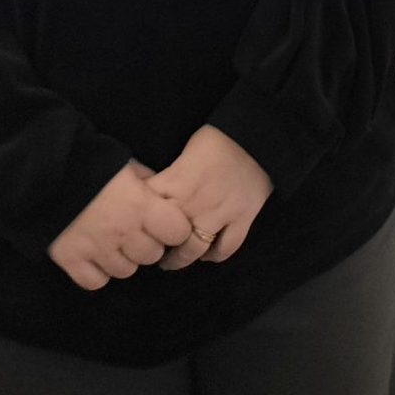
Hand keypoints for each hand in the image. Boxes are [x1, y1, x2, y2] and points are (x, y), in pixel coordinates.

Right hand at [47, 162, 196, 289]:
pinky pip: (95, 282)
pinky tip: (94, 257)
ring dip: (123, 259)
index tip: (164, 223)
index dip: (174, 228)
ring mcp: (97, 248)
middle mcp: (123, 231)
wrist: (45, 171)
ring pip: (126, 271)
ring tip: (113, 242)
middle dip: (148, 244)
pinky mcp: (71, 260)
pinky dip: (97, 273)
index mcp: (141, 204)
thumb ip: (149, 182)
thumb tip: (166, 195)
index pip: (178, 232)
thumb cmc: (92, 163)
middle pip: (152, 255)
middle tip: (135, 232)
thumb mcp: (127, 165)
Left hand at [147, 125, 272, 268]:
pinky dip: (215, 255)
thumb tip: (150, 193)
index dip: (140, 223)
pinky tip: (207, 254)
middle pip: (167, 238)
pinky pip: (226, 248)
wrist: (257, 134)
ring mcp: (221, 214)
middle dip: (156, 247)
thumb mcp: (184, 152)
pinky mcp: (243, 219)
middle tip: (151, 249)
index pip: (148, 212)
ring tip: (173, 260)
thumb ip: (169, 177)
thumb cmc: (216, 139)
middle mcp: (195, 203)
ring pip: (195, 250)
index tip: (137, 227)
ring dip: (181, 259)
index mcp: (177, 183)